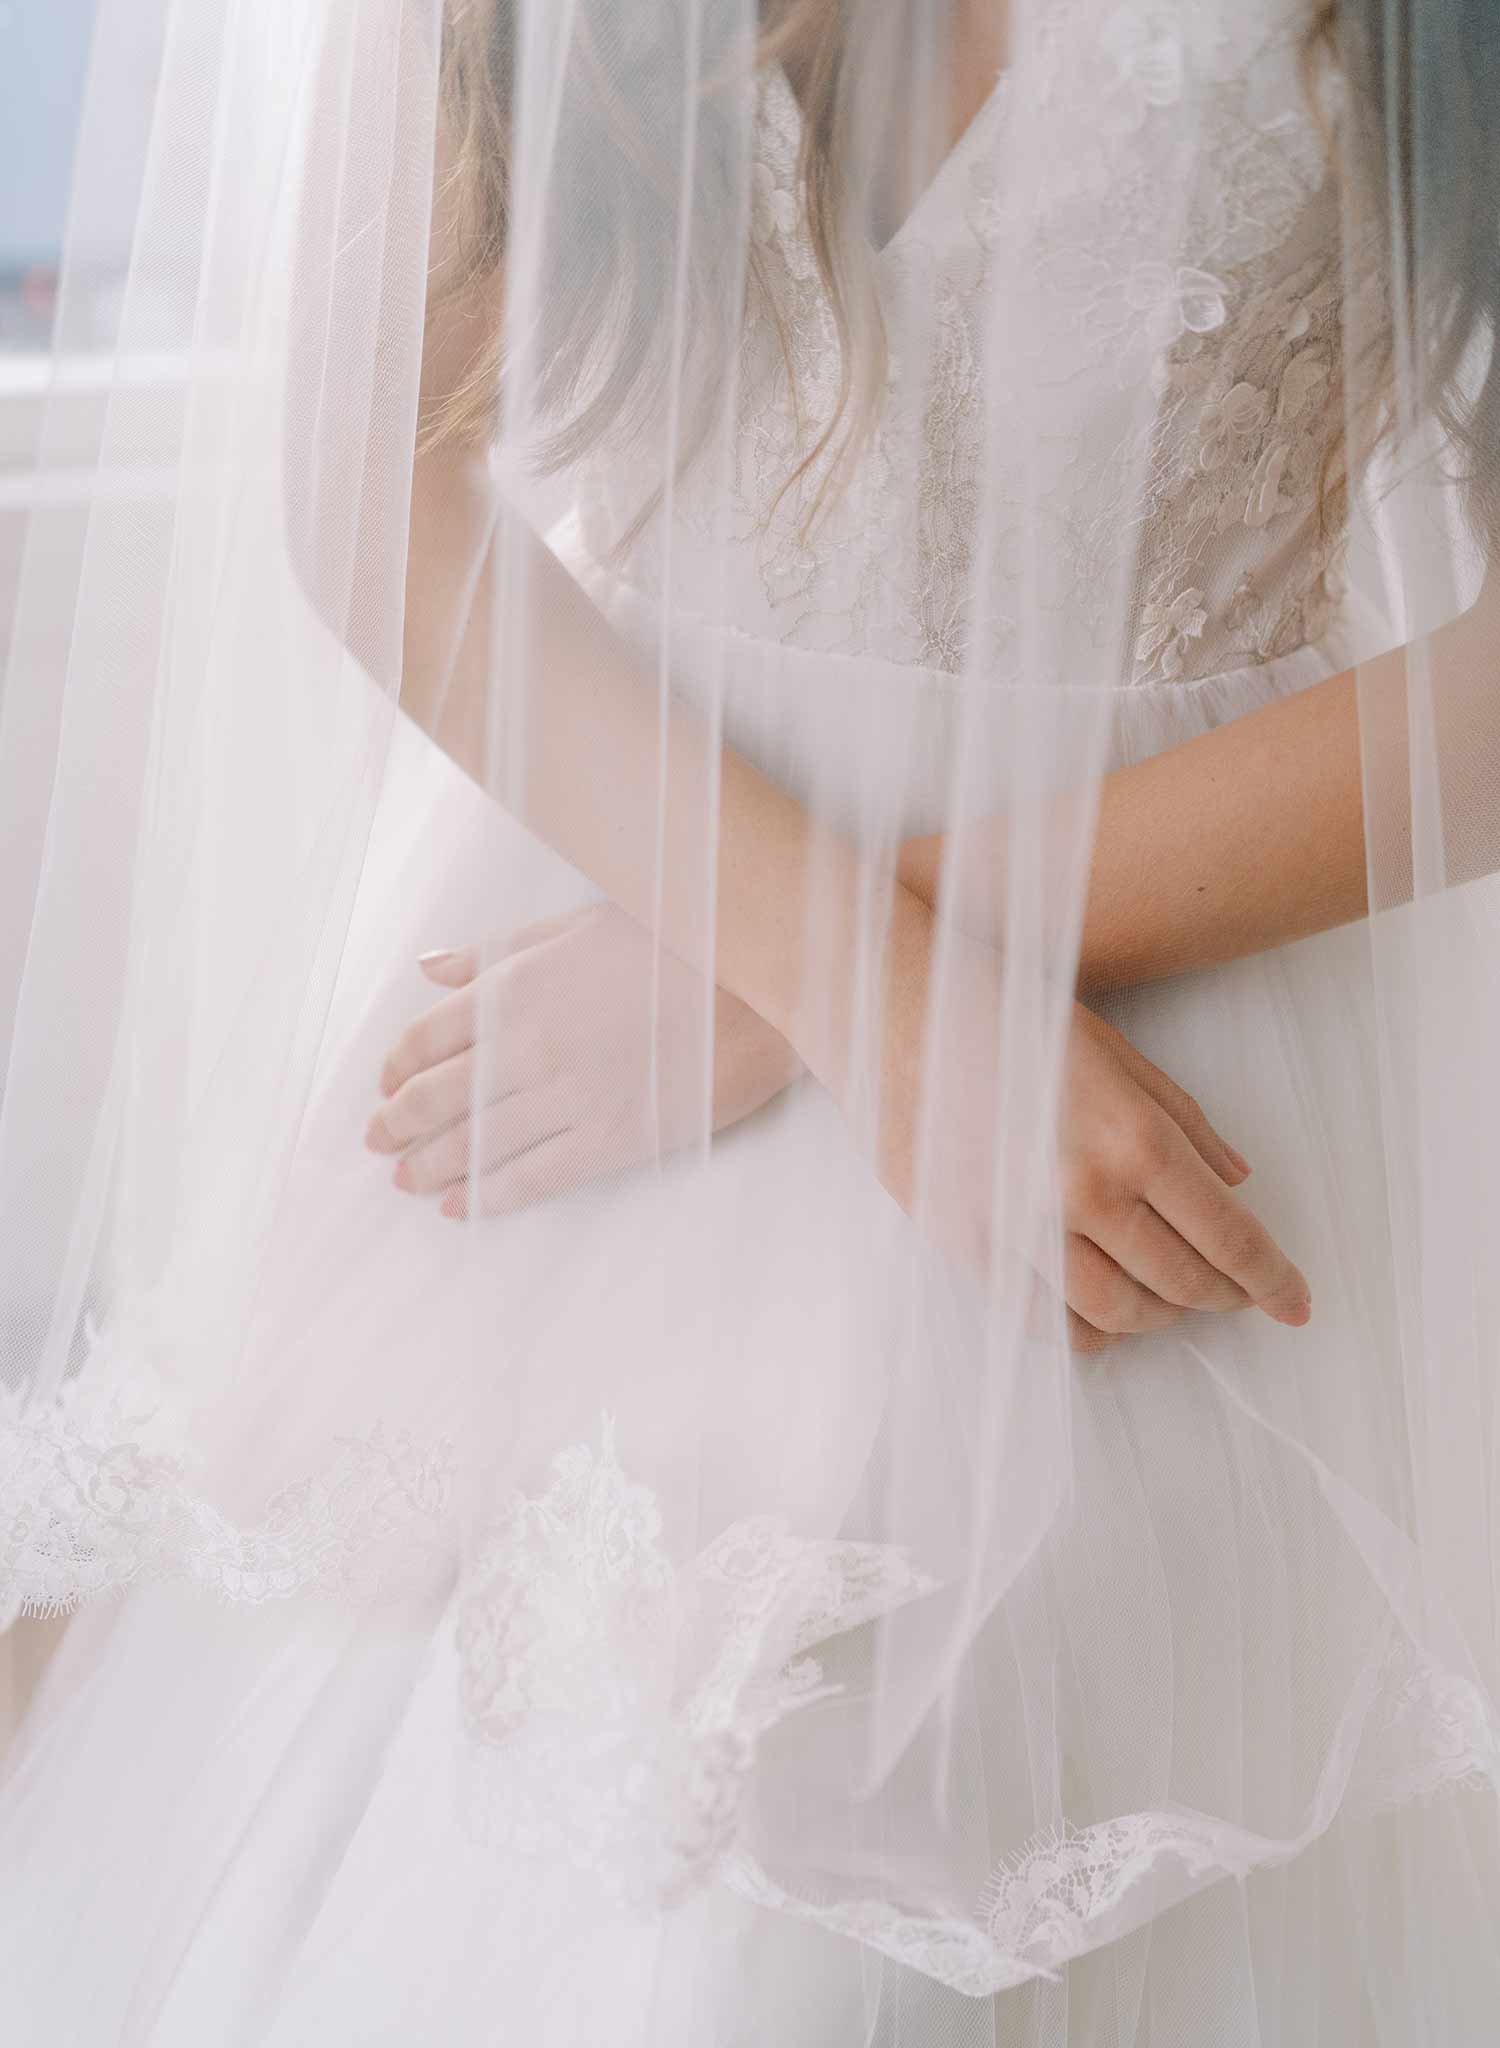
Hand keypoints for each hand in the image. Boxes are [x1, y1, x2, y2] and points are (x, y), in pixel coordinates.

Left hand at [367, 904, 802, 1216]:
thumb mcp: (578, 925)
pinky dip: (485, 1196)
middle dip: (396, 1123)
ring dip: (428, 1166)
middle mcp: (528, 1048)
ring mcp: (568, 1099)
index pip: (426, 1038)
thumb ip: (498, 951)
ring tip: (405, 1180)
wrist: (764, 985)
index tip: (385, 1082)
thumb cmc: (678, 940)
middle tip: (377, 1140)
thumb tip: (429, 968)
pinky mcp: (609, 1142)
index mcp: (515, 988)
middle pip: (436, 1098)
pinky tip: (459, 1206)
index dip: (395, 1066)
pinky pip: (530, 1178)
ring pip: (474, 1144)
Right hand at [801, 888, 1310, 1350]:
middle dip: (1221, 1296)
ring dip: (1157, 1318)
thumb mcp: (1116, 1052)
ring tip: (1169, 1303)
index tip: (1295, 1305)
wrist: (892, 1009)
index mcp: (1133, 1138)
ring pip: (1116, 1314)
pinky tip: (1103, 1314)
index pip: (1228, 1237)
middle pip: (1180, 1283)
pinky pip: (1045, 1321)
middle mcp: (1084, 1192)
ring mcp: (1021, 1226)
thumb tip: (1236, 1181)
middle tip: (1233, 1294)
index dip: (1272, 1280)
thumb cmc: (1008, 1013)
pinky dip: (1088, 1331)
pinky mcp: (968, 1244)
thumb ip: (1184, 1120)